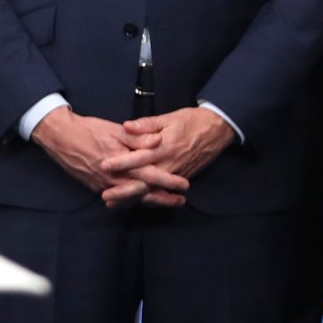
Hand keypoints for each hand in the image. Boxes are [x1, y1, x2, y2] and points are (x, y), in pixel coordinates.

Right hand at [32, 107, 170, 206]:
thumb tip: (158, 141)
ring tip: (164, 202)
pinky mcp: (94, 185)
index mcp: (121, 163)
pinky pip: (117, 196)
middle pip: (143, 193)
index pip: (150, 175)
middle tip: (180, 201)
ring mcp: (102, 184)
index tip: (184, 185)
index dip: (168, 181)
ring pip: (130, 197)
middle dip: (163, 198)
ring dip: (148, 200)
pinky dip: (130, 199)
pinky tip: (138, 199)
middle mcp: (113, 178)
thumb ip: (137, 137)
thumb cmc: (87, 130)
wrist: (59, 136)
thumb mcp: (114, 129)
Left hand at [107, 108, 235, 205]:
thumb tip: (126, 126)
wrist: (217, 129)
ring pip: (153, 190)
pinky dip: (149, 198)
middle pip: (145, 181)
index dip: (122, 162)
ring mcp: (176, 173)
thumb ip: (146, 124)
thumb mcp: (168, 118)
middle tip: (106, 197)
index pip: (139, 157)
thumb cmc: (190, 121)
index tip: (104, 166)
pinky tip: (134, 203)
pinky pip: (163, 191)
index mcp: (164, 147)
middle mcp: (170, 164)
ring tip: (115, 204)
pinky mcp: (182, 177)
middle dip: (125, 191)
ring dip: (134, 198)